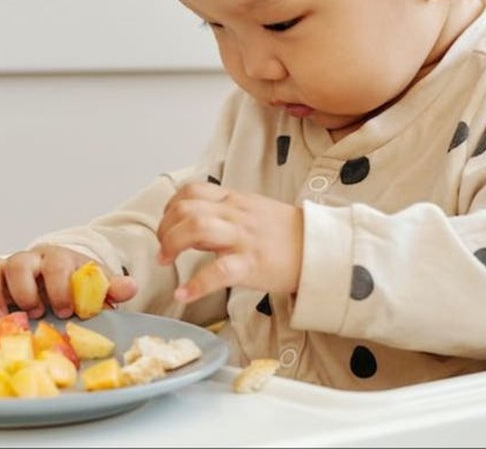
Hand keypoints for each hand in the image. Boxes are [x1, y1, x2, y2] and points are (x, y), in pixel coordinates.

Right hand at [0, 245, 137, 319]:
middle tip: (36, 313)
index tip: (67, 309)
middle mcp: (29, 261)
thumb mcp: (94, 285)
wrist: (58, 277)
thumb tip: (130, 287)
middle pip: (19, 262)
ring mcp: (6, 270)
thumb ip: (109, 287)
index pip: (55, 263)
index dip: (60, 285)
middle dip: (25, 290)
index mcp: (57, 258)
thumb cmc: (74, 284)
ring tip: (2, 318)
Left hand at [156, 182, 303, 303]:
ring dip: (172, 245)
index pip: (192, 190)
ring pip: (197, 228)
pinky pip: (218, 272)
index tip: (167, 226)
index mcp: (235, 200)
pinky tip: (183, 294)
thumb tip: (192, 224)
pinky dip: (195, 285)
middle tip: (163, 249)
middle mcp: (236, 214)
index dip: (170, 207)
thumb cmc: (286, 234)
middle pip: (187, 208)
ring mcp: (243, 238)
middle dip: (165, 228)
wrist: (321, 250)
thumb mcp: (253, 212)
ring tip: (166, 262)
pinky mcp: (252, 264)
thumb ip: (223, 214)